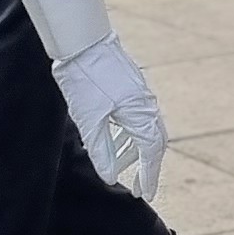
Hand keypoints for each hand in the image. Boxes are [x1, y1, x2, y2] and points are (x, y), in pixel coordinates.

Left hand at [50, 34, 167, 198]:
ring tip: (121, 167)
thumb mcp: (89, 122)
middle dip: (146, 166)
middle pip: (153, 141)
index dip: (149, 175)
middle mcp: (146, 104)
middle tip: (139, 187)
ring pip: (142, 128)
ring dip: (133, 150)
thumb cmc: (84, 80)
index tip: (146, 194)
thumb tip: (110, 177)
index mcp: (140, 114)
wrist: (80, 40)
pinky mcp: (128, 85)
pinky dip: (126, 133)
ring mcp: (139, 93)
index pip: (151, 152)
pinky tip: (112, 141)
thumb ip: (101, 152)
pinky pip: (134, 116)